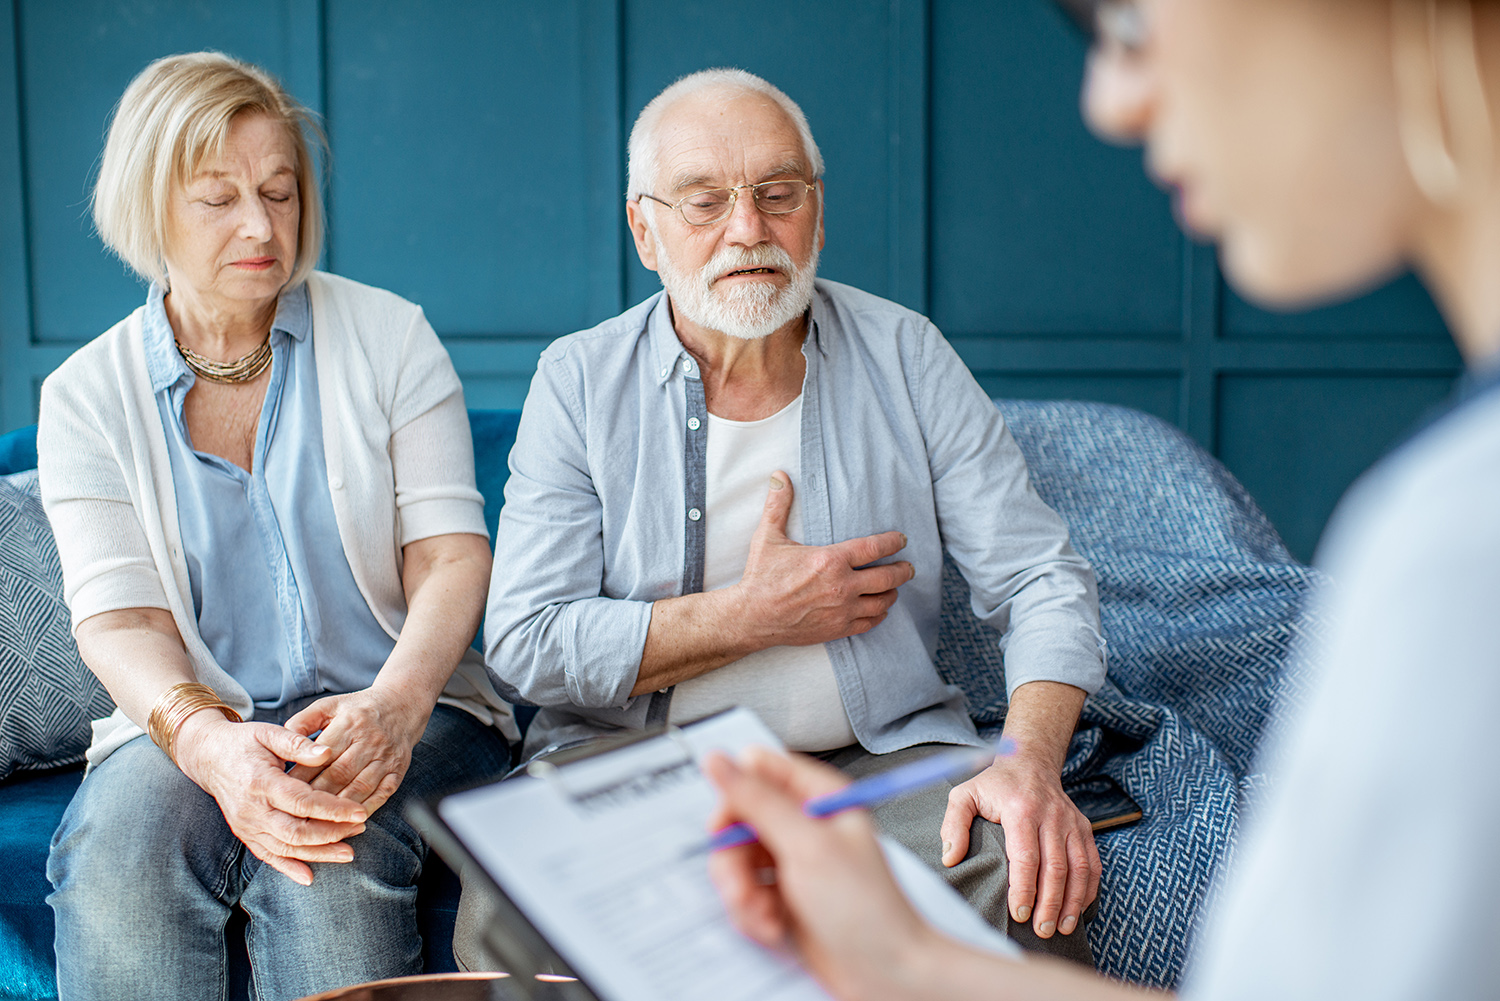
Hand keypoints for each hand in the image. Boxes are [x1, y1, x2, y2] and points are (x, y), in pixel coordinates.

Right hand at [173, 711, 368, 885]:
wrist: (208, 757)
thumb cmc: (245, 742)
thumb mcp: (269, 732)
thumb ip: (298, 743)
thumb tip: (328, 753)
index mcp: (261, 781)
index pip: (302, 801)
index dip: (333, 809)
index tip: (360, 811)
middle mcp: (252, 809)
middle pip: (296, 831)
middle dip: (332, 834)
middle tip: (360, 828)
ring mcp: (246, 825)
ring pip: (285, 848)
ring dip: (318, 853)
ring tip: (348, 853)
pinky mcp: (245, 834)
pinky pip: (267, 856)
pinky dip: (289, 868)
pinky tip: (310, 877)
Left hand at [284, 686, 432, 814]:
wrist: (403, 705)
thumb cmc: (358, 709)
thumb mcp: (329, 705)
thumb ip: (303, 721)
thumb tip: (282, 740)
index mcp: (349, 723)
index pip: (321, 756)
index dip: (301, 775)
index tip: (283, 791)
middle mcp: (369, 741)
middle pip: (339, 775)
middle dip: (315, 796)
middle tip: (294, 812)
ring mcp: (385, 758)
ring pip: (359, 789)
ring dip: (337, 809)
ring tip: (316, 823)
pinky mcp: (397, 771)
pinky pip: (381, 795)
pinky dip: (364, 810)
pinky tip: (348, 822)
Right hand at [704, 747, 950, 1000]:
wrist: (887, 973)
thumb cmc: (868, 910)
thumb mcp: (807, 846)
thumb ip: (759, 801)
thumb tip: (720, 761)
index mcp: (820, 797)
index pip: (760, 772)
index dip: (736, 796)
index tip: (728, 826)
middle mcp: (805, 825)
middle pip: (740, 820)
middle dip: (734, 858)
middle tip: (743, 884)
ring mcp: (794, 862)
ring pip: (738, 859)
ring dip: (742, 891)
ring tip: (762, 912)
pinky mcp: (785, 896)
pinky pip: (746, 892)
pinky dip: (751, 912)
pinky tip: (772, 926)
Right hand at [735, 472, 913, 647]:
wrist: (752, 617)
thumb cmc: (761, 576)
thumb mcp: (768, 537)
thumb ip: (778, 505)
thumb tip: (780, 475)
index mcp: (830, 560)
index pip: (874, 548)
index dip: (893, 542)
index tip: (901, 539)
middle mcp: (842, 586)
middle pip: (888, 577)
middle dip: (903, 570)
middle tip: (909, 567)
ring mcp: (842, 610)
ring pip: (883, 602)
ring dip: (892, 593)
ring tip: (894, 587)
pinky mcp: (838, 629)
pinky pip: (870, 622)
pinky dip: (879, 614)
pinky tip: (880, 609)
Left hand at [940, 756, 1099, 938]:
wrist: (1030, 762)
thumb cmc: (994, 784)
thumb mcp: (964, 795)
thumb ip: (953, 825)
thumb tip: (950, 859)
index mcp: (1021, 809)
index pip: (1026, 855)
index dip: (1025, 888)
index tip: (1019, 913)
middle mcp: (1051, 815)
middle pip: (1055, 867)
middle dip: (1050, 903)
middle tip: (1040, 930)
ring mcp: (1071, 822)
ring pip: (1079, 868)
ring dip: (1072, 902)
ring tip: (1061, 928)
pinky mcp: (1084, 827)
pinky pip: (1092, 863)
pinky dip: (1088, 889)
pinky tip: (1079, 910)